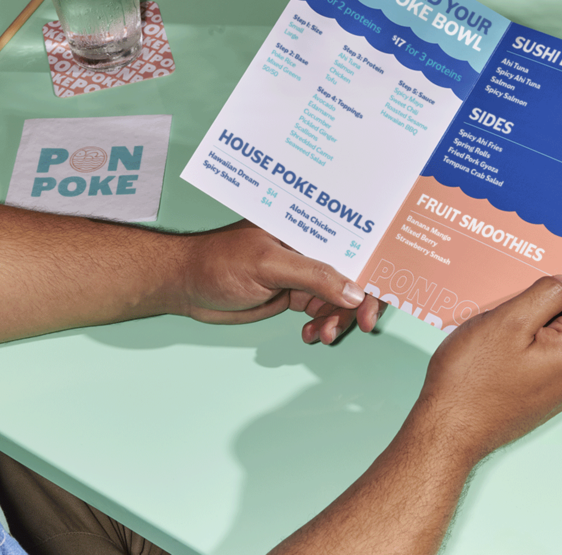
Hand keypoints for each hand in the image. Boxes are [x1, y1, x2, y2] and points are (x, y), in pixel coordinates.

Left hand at [181, 221, 379, 340]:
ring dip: (337, 319)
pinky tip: (310, 334)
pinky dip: (321, 324)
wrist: (186, 285)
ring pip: (338, 297)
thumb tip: (354, 292)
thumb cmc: (218, 261)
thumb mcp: (268, 265)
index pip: (353, 243)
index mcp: (307, 226)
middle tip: (359, 326)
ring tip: (323, 334)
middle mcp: (309, 246)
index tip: (375, 300)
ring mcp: (302, 271)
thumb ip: (312, 276)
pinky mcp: (292, 292)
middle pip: (352, 273)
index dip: (372, 270)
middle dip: (358, 302)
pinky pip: (320, 310)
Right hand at [414, 262, 561, 461]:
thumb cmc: (471, 380)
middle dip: (541, 289)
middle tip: (509, 273)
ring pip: (548, 333)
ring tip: (493, 302)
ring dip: (525, 313)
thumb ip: (543, 294)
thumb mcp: (507, 322)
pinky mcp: (533, 394)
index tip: (545, 250)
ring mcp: (553, 386)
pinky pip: (533, 353)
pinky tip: (488, 332)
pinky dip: (516, 335)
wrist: (447, 430)